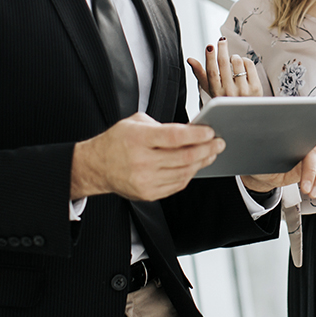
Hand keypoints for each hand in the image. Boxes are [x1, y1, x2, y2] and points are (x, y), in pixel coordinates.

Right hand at [71, 113, 224, 201]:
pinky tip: (196, 165)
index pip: (175, 136)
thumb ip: (162, 126)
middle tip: (219, 142)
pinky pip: (177, 184)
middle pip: (184, 156)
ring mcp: (145, 180)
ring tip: (211, 153)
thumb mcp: (135, 123)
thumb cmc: (118, 141)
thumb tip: (191, 131)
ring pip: (184, 172)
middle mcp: (142, 161)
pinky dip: (189, 174)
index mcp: (138, 139)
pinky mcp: (148, 193)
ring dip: (201, 162)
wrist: (96, 166)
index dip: (196, 134)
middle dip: (207, 149)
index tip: (210, 131)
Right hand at [187, 37, 262, 98]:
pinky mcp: (256, 88)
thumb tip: (190, 59)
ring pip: (238, 62)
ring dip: (234, 56)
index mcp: (216, 93)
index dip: (210, 58)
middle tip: (222, 40)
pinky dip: (245, 60)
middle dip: (222, 49)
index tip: (210, 46)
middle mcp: (229, 93)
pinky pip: (249, 64)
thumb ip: (200, 74)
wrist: (245, 114)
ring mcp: (244, 91)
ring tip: (232, 59)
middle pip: (225, 64)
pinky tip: (242, 63)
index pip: (212, 72)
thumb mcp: (211, 89)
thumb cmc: (225, 98)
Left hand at [242, 141, 315, 197]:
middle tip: (308, 191)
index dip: (309, 168)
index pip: (309, 148)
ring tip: (313, 193)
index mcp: (293, 139)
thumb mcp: (265, 164)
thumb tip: (279, 157)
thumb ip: (274, 159)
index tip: (305, 185)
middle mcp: (308, 142)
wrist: (266, 174)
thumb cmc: (264, 166)